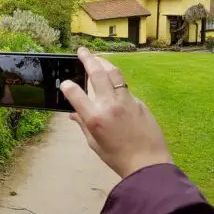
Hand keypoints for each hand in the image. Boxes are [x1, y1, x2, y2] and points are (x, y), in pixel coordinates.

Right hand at [60, 48, 171, 178]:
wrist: (147, 162)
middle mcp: (109, 105)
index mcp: (95, 118)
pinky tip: (112, 82)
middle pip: (97, 73)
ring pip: (114, 73)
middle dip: (88, 59)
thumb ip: (83, 124)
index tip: (65, 83)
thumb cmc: (118, 157)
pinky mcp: (138, 102)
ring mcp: (126, 101)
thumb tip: (74, 114)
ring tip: (97, 58)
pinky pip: (124, 87)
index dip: (67, 86)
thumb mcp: (94, 143)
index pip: (75, 93)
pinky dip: (116, 81)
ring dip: (104, 62)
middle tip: (82, 51)